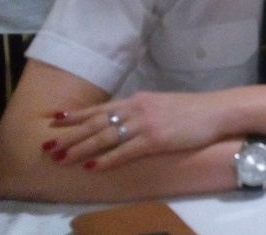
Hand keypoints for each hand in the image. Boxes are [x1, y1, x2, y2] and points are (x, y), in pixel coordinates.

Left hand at [45, 90, 228, 169]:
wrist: (218, 110)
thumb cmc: (194, 109)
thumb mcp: (163, 105)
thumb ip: (143, 111)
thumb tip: (126, 119)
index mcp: (138, 99)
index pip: (100, 107)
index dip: (76, 114)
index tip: (54, 119)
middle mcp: (137, 109)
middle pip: (96, 123)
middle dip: (69, 135)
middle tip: (46, 145)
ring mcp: (146, 124)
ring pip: (105, 137)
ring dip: (80, 148)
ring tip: (60, 157)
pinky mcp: (156, 139)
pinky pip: (125, 151)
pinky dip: (107, 159)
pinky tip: (92, 166)